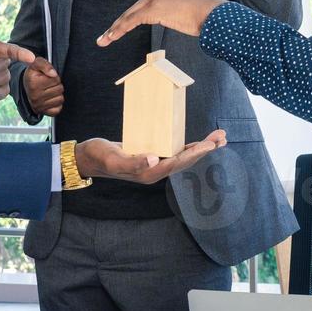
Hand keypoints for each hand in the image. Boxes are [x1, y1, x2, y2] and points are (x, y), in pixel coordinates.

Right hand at [24, 57, 63, 116]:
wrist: (26, 87)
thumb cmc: (33, 75)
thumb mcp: (36, 64)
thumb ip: (45, 65)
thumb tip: (54, 74)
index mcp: (33, 83)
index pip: (56, 79)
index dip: (54, 76)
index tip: (47, 77)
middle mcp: (35, 96)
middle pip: (60, 89)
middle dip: (56, 85)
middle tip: (48, 84)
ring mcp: (39, 106)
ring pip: (60, 99)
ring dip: (57, 94)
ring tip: (49, 91)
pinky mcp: (43, 112)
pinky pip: (58, 109)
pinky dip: (56, 104)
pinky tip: (50, 99)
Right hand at [74, 130, 226, 184]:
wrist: (89, 157)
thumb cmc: (100, 156)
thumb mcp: (114, 158)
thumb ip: (133, 162)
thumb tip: (154, 159)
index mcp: (149, 172)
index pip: (178, 162)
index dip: (195, 154)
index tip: (210, 145)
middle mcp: (155, 170)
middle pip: (186, 160)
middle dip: (205, 149)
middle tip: (222, 138)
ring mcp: (154, 163)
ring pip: (183, 156)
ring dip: (201, 147)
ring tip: (218, 139)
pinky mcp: (152, 156)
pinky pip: (174, 152)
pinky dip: (187, 146)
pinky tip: (197, 143)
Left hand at [96, 0, 226, 46]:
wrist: (211, 14)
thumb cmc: (203, 17)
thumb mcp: (183, 14)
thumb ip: (173, 15)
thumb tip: (173, 19)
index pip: (139, 9)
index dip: (126, 21)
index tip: (117, 31)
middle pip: (130, 11)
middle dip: (116, 25)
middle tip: (104, 37)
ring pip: (128, 16)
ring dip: (114, 30)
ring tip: (103, 40)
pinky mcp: (152, 9)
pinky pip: (131, 21)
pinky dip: (120, 30)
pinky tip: (112, 37)